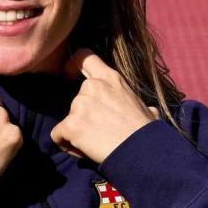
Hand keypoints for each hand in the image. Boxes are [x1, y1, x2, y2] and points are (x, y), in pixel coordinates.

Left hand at [50, 49, 157, 164]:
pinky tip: (86, 150)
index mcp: (111, 78)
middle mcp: (92, 87)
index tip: (69, 76)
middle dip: (83, 117)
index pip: (84, 57)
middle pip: (76, 99)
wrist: (141, 150)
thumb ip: (135, 104)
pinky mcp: (70, 124)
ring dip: (77, 133)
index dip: (73, 65)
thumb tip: (149, 111)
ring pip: (68, 120)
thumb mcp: (145, 108)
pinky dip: (68, 145)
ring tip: (98, 144)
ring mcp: (79, 105)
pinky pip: (58, 135)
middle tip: (100, 132)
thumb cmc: (146, 132)